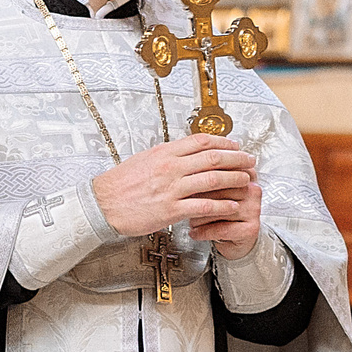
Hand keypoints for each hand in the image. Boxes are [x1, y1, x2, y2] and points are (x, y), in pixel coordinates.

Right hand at [91, 136, 253, 237]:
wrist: (102, 204)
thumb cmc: (120, 184)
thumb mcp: (144, 160)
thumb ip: (167, 156)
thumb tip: (185, 152)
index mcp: (164, 152)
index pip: (201, 141)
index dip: (224, 142)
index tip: (235, 145)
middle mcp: (171, 167)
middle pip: (213, 158)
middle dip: (236, 158)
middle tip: (250, 161)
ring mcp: (172, 188)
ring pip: (212, 180)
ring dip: (234, 180)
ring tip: (247, 181)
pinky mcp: (171, 210)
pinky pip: (203, 206)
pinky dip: (222, 205)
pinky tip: (233, 206)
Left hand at [189, 172, 261, 259]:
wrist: (235, 239)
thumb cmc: (222, 212)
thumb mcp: (214, 192)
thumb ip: (205, 179)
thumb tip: (184, 172)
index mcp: (245, 174)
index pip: (218, 173)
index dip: (198, 181)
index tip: (185, 187)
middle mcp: (252, 190)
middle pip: (217, 191)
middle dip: (196, 201)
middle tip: (185, 207)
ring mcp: (254, 210)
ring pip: (218, 211)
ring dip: (198, 218)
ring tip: (190, 221)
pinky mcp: (251, 229)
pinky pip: (221, 229)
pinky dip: (203, 232)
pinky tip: (194, 233)